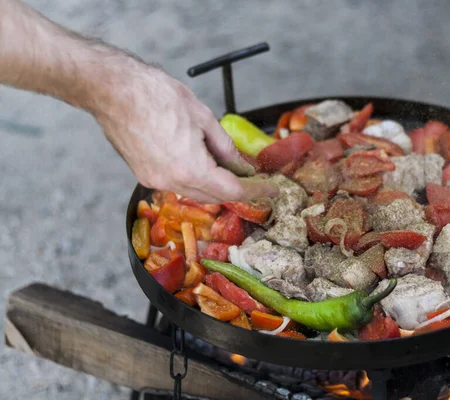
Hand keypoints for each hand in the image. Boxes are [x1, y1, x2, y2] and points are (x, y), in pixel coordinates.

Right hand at [93, 62, 276, 202]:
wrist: (112, 89)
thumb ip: (224, 146)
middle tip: (255, 179)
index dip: (256, 191)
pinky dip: (195, 179)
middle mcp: (171, 182)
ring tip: (232, 170)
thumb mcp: (203, 117)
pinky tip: (204, 165)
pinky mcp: (144, 174)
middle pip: (214, 196)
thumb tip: (239, 164)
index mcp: (191, 169)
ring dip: (215, 185)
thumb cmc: (155, 95)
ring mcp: (155, 181)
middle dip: (237, 190)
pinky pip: (178, 184)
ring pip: (195, 192)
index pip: (233, 191)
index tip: (271, 190)